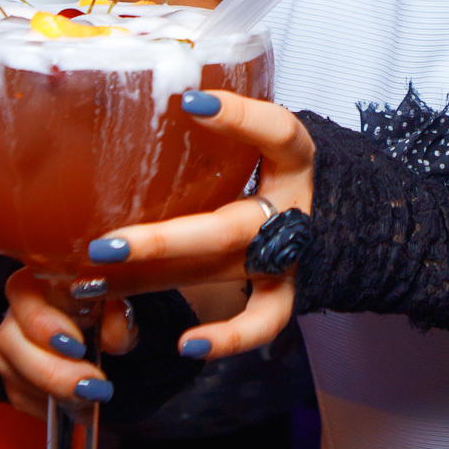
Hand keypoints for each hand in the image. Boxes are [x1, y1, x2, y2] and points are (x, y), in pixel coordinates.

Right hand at [0, 268, 138, 420]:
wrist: (96, 334)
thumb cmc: (102, 312)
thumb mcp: (117, 309)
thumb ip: (117, 318)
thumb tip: (114, 338)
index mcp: (38, 282)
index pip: (23, 293)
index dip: (44, 322)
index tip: (77, 347)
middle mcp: (14, 312)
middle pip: (11, 340)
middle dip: (51, 369)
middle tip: (90, 386)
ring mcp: (8, 346)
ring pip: (12, 372)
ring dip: (52, 391)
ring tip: (90, 400)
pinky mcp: (11, 376)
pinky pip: (19, 395)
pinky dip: (48, 406)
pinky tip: (76, 408)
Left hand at [98, 91, 314, 361]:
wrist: (345, 224)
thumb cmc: (277, 179)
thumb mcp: (258, 153)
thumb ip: (205, 151)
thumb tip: (119, 140)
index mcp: (294, 163)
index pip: (279, 134)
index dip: (241, 118)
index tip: (190, 102)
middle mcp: (293, 210)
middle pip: (229, 227)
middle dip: (164, 238)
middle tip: (103, 243)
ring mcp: (289, 256)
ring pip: (228, 268)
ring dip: (164, 275)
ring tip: (107, 280)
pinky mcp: (287, 293)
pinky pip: (264, 322)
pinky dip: (230, 338)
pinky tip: (187, 345)